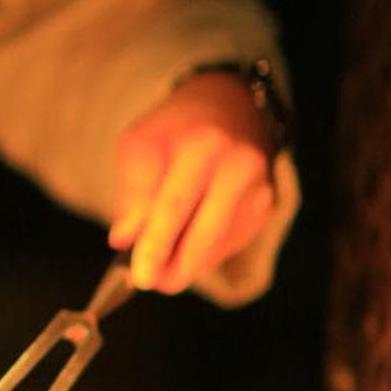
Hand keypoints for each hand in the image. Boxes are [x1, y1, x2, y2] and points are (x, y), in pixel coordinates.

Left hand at [107, 71, 278, 292]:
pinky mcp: (266, 207)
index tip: (140, 276)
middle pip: (205, 234)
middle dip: (175, 267)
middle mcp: (239, 167)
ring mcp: (259, 189)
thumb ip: (134, 192)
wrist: (229, 107)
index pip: (175, 205)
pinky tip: (187, 246)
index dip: (156, 245)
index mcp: (203, 145)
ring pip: (218, 245)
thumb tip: (124, 239)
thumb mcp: (141, 144)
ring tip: (160, 267)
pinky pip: (230, 243)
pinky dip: (205, 252)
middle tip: (150, 283)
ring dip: (187, 263)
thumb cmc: (176, 127)